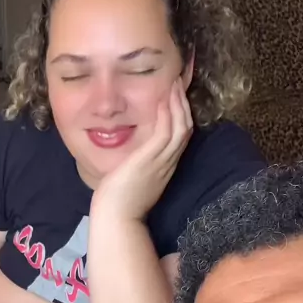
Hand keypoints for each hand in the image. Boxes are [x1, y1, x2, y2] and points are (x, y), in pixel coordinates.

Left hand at [91, 78, 192, 219]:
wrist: (116, 218)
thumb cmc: (118, 203)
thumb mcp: (131, 179)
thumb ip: (135, 166)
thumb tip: (127, 158)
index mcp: (164, 168)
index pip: (179, 137)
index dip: (181, 117)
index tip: (177, 100)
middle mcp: (167, 163)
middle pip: (185, 128)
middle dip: (184, 105)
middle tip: (179, 83)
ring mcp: (161, 161)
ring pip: (180, 127)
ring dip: (178, 104)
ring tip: (174, 84)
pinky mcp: (150, 159)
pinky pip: (165, 131)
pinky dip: (167, 114)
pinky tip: (163, 98)